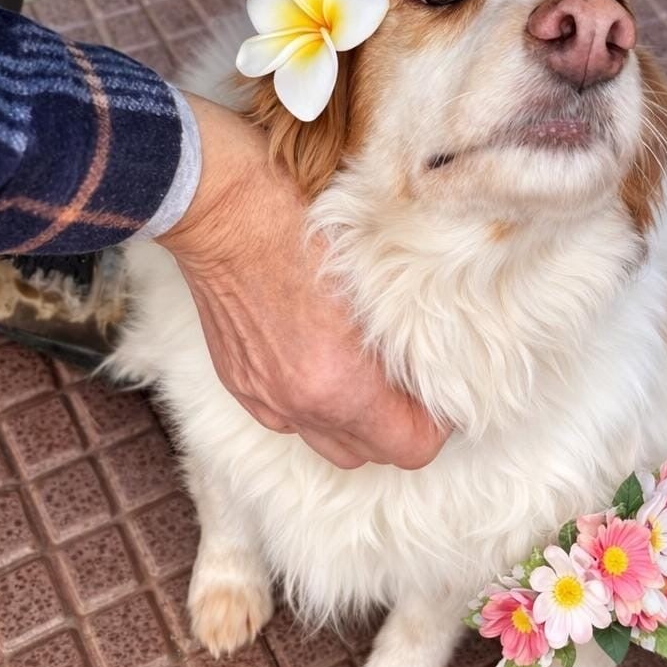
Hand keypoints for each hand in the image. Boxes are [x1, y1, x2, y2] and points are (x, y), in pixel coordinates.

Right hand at [158, 93, 447, 470]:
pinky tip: (322, 365)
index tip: (443, 398)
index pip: (410, 448)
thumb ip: (403, 345)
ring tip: (368, 381)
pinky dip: (313, 406)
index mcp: (340, 386)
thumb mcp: (376, 285)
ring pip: (328, 443)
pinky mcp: (240, 384)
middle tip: (411, 389)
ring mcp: (265, 398)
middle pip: (370, 455)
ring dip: (355, 424)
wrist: (223, 210)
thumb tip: (430, 373)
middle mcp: (301, 405)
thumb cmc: (303, 229)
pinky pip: (289, 420)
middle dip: (397, 429)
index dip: (437, 427)